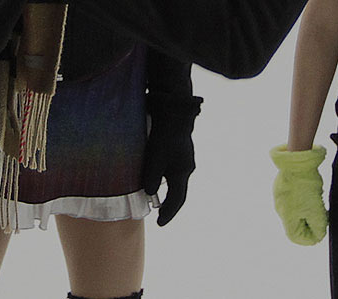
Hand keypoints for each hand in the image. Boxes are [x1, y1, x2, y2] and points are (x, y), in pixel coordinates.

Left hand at [140, 91, 200, 224]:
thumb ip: (152, 178)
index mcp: (182, 172)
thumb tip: (151, 194)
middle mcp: (186, 168)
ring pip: (177, 182)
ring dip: (168, 193)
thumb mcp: (155, 159)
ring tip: (158, 202)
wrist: (174, 114)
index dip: (169, 213)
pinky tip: (159, 180)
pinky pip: (174, 173)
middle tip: (160, 217)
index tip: (160, 224)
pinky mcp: (180, 152)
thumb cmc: (164, 136)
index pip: (176, 200)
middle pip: (179, 193)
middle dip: (170, 206)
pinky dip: (167, 181)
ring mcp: (185, 159)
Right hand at [268, 144, 328, 244]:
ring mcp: (280, 197)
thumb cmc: (306, 187)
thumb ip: (318, 226)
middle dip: (310, 223)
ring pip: (295, 212)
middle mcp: (280, 209)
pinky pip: (293, 200)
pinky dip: (303, 200)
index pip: (296, 238)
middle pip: (295, 225)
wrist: (297, 161)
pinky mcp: (282, 187)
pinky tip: (310, 191)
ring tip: (316, 201)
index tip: (321, 230)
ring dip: (307, 211)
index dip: (310, 238)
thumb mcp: (316, 210)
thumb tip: (318, 235)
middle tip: (321, 214)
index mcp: (287, 217)